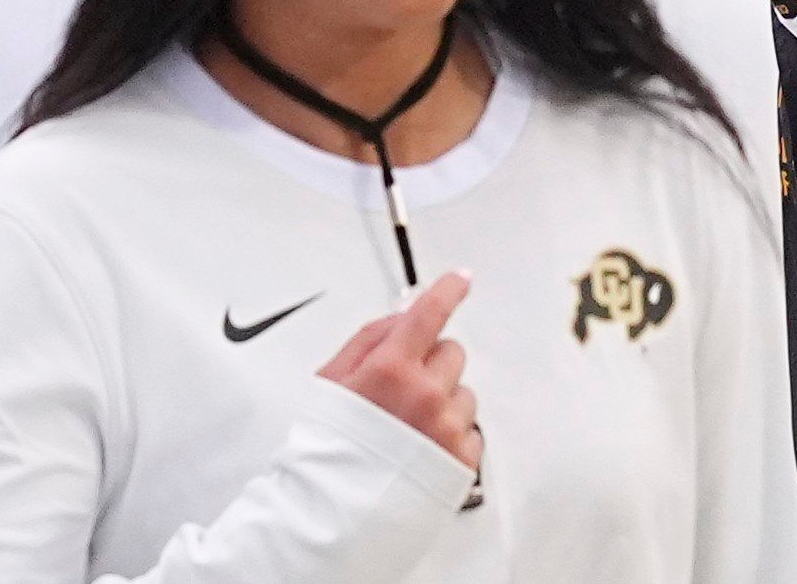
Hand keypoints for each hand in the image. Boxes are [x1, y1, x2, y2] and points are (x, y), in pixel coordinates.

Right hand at [318, 271, 482, 469]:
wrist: (333, 516)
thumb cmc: (326, 453)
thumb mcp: (330, 385)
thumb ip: (369, 340)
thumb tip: (401, 316)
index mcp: (391, 370)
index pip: (430, 313)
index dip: (448, 291)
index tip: (460, 280)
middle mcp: (425, 393)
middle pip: (451, 352)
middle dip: (431, 364)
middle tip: (403, 392)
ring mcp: (447, 425)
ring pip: (463, 392)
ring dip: (442, 402)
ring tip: (408, 430)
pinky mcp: (464, 456)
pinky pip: (470, 428)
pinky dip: (451, 435)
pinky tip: (422, 450)